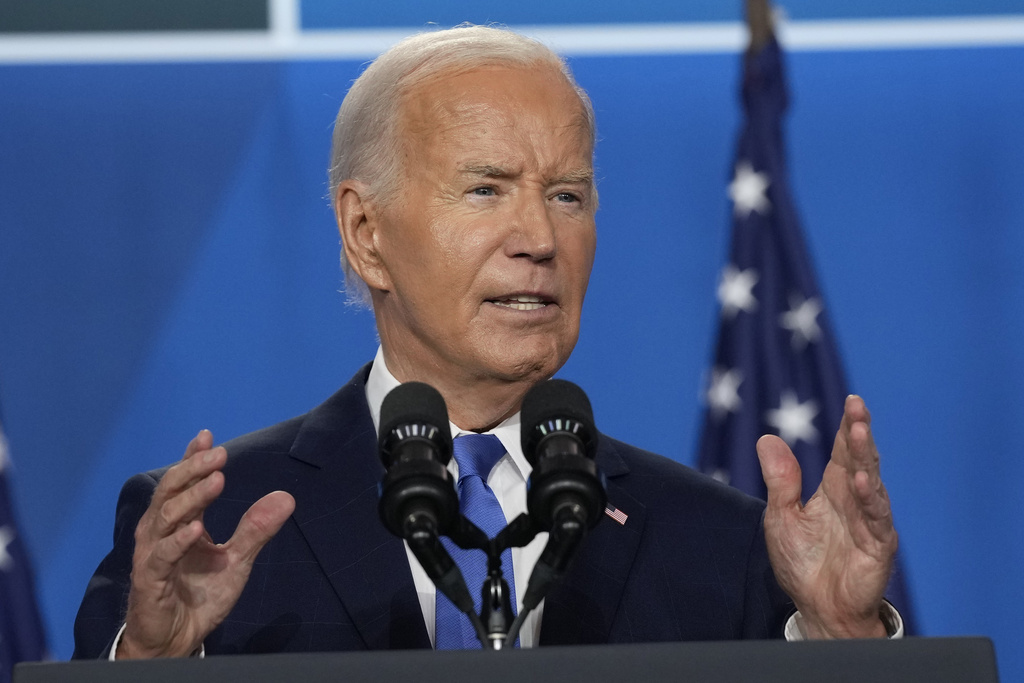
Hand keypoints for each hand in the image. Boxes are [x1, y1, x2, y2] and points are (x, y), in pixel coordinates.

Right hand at [119, 430, 295, 657]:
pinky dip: (178, 541)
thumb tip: (286, 497)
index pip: (184, 483)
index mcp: (180, 522)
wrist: (177, 640)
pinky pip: (161, 556)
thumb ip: (256, 529)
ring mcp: (152, 555)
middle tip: (218, 454)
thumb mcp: (236, 560)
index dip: (193, 458)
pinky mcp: (149, 581)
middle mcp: (160, 532)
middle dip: (193, 469)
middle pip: (171, 491)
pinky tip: (196, 528)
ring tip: (217, 480)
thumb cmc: (200, 597)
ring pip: (164, 517)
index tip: (208, 436)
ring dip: (191, 498)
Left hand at [757, 395, 895, 638]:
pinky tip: (860, 480)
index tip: (852, 400)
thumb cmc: (803, 562)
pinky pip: (875, 518)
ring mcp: (869, 520)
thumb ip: (780, 480)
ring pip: (869, 481)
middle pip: (858, 458)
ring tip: (859, 430)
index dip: (847, 426)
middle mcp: (854, 499)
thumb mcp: (782, 516)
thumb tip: (767, 438)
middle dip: (858, 431)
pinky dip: (868, 499)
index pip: (842, 450)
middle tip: (857, 406)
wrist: (819, 607)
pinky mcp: (877, 544)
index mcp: (833, 488)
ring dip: (865, 456)